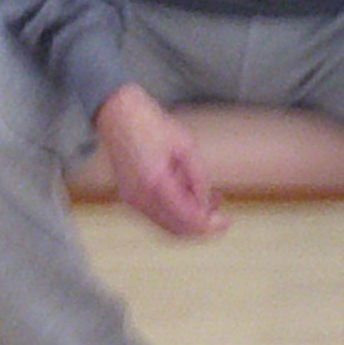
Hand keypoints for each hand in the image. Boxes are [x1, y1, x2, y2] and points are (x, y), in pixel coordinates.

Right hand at [93, 84, 225, 239]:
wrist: (117, 114)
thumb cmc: (150, 123)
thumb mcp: (186, 146)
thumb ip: (199, 178)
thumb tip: (208, 204)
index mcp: (156, 183)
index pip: (187, 219)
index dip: (209, 225)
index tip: (226, 221)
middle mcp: (141, 198)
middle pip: (177, 230)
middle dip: (201, 228)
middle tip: (221, 218)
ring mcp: (132, 200)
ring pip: (166, 226)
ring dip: (188, 221)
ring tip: (208, 204)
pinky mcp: (129, 197)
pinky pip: (156, 216)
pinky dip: (175, 214)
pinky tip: (188, 198)